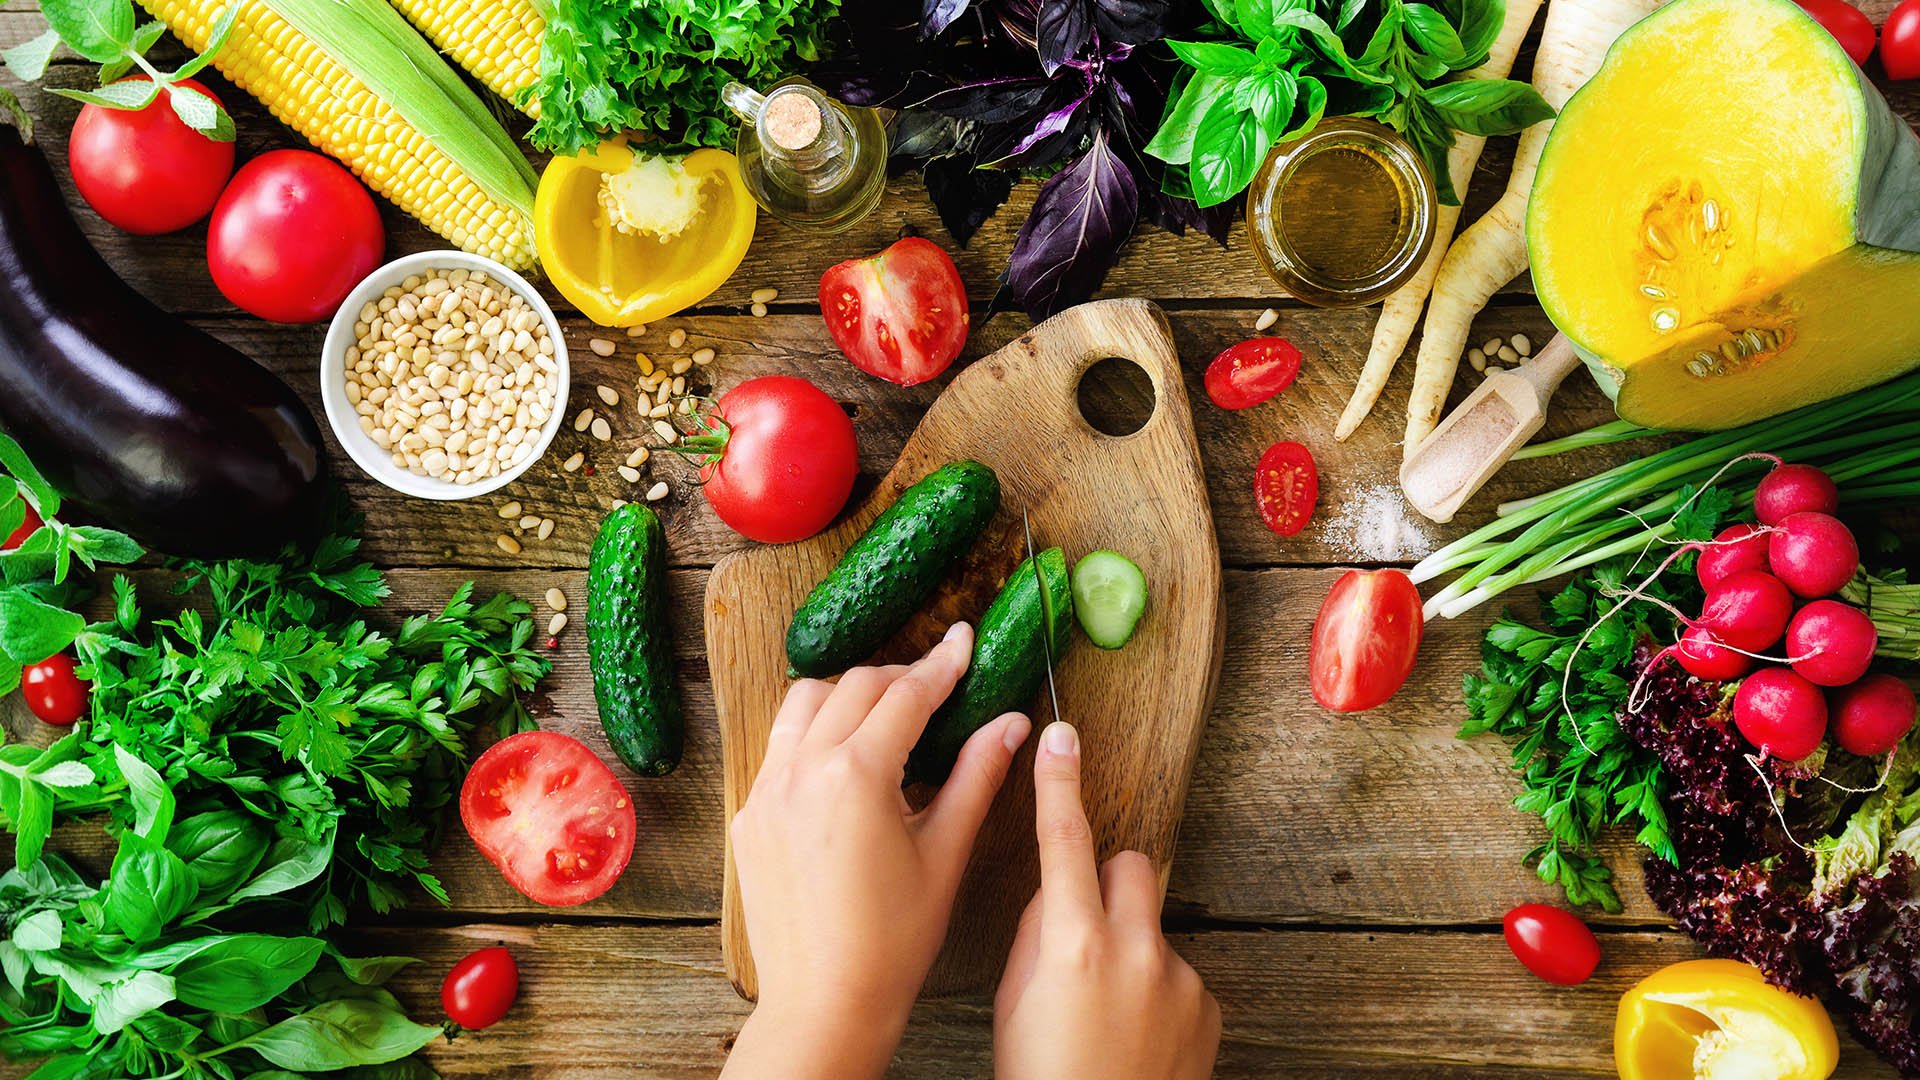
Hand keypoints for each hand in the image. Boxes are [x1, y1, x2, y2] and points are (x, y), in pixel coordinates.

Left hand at [722, 623, 1031, 1079]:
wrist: (824, 1003)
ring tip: (886, 715)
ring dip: (847, 695)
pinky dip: (812, 734)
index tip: (964, 640)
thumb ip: (976, 776)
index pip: (906, 694)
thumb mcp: (946, 853)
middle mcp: (801, 770)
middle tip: (936, 683)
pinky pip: (779, 748)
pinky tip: (843, 760)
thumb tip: (1010, 724)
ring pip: (803, 705)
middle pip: (853, 686)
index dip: (942, 663)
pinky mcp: (749, 816)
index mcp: (856, 774)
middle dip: (899, 677)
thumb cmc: (892, 941)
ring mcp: (766, 791)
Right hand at [994, 721, 1221, 1079]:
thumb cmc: (1040, 1076)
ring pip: (1152, 929)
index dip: (1059, 782)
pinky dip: (1158, 997)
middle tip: (1085, 935)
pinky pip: (1177, 974)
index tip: (1062, 735)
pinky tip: (1138, 1040)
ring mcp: (1177, 976)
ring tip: (1109, 1014)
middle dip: (1108, 885)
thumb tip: (1058, 899)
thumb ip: (1040, 935)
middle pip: (1130, 866)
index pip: (1064, 839)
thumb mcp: (1017, 1001)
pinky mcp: (1207, 1004)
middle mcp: (1133, 948)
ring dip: (1131, 952)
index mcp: (1072, 942)